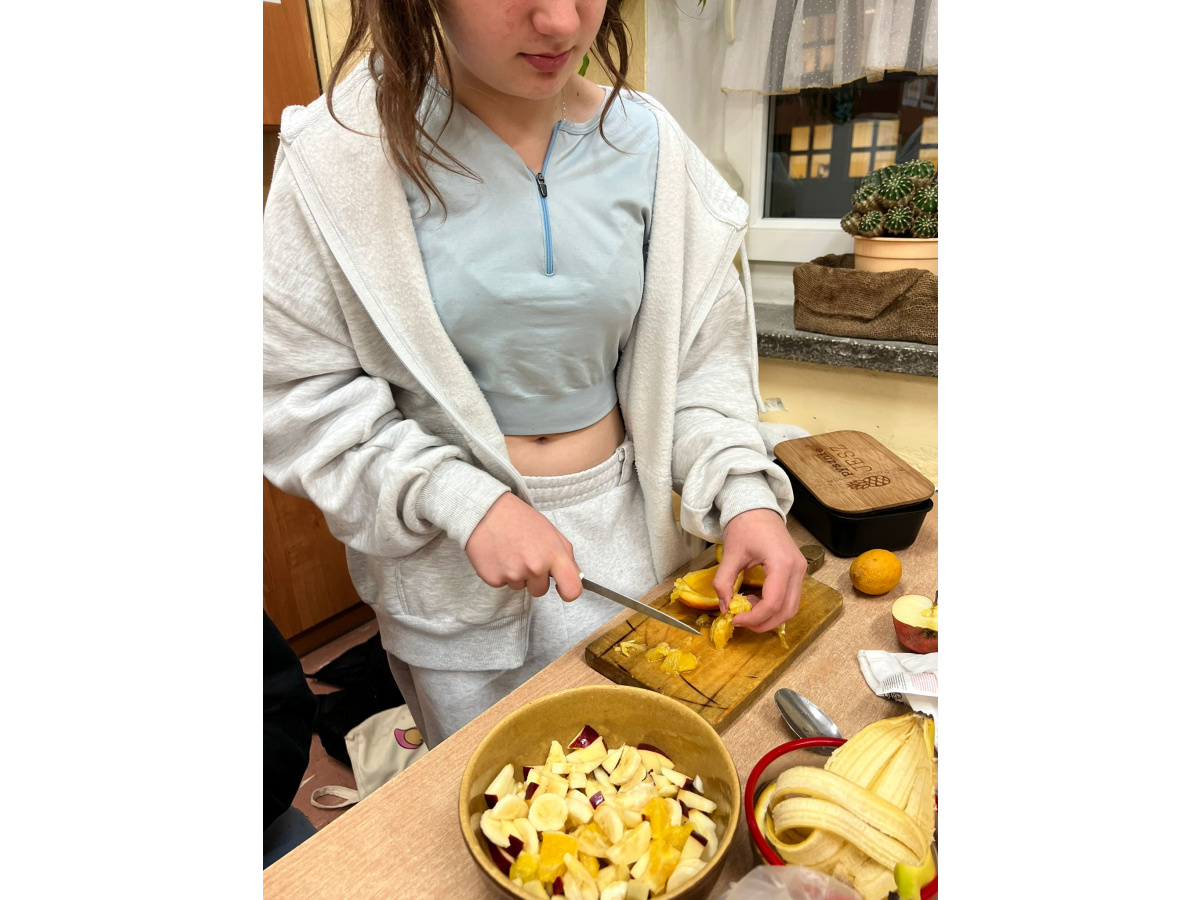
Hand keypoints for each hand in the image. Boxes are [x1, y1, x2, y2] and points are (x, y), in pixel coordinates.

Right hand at [464, 493, 582, 600]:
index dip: (568, 592)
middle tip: (526, 556)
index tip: (561, 587)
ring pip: (521, 587)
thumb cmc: (521, 519)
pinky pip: (504, 584)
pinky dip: (501, 573)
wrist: (486, 512)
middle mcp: (535, 568)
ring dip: (517, 575)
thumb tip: (576, 576)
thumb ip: (566, 556)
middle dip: (535, 579)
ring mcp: (513, 575)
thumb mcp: (551, 532)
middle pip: (541, 591)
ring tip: (510, 552)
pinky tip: (499, 556)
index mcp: (553, 555)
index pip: (572, 590)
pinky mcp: (494, 580)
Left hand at [712, 508, 806, 631]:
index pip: (773, 603)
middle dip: (764, 623)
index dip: (754, 617)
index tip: (735, 619)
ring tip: (747, 609)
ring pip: (791, 607)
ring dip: (770, 616)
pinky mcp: (797, 571)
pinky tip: (755, 600)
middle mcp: (797, 569)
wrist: (757, 508)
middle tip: (741, 622)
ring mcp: (800, 570)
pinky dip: (774, 606)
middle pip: (787, 610)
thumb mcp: (730, 554)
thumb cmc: (745, 526)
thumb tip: (724, 608)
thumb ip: (724, 583)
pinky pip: (789, 598)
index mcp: (782, 563)